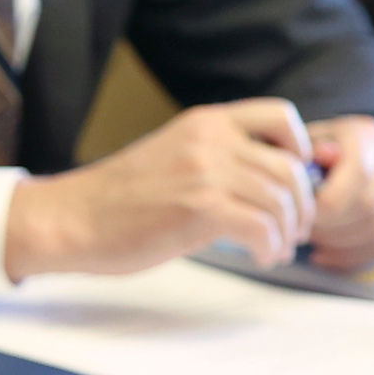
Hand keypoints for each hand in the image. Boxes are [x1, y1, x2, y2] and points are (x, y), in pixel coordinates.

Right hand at [3, 98, 315, 278]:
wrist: (71, 219)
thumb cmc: (117, 199)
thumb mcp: (173, 155)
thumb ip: (216, 158)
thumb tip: (266, 182)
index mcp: (204, 122)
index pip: (281, 116)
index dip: (300, 149)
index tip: (293, 181)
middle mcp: (210, 140)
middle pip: (289, 168)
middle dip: (302, 206)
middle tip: (294, 230)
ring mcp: (205, 173)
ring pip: (280, 201)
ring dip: (286, 233)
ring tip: (274, 249)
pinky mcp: (200, 209)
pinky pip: (262, 227)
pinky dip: (270, 247)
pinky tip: (261, 257)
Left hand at [305, 115, 373, 271]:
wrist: (330, 158)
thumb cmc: (305, 155)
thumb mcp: (297, 147)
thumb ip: (304, 153)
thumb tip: (321, 156)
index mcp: (366, 134)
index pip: (362, 174)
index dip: (331, 202)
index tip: (304, 216)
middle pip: (372, 205)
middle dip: (333, 226)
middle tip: (304, 233)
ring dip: (343, 244)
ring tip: (314, 242)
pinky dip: (352, 259)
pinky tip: (323, 257)